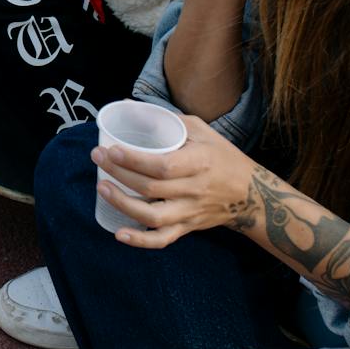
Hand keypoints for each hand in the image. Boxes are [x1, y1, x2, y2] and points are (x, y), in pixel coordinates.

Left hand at [92, 116, 258, 249]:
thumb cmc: (223, 156)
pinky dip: (140, 241)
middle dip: (119, 174)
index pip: (163, 165)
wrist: (251, 195)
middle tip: (98, 158)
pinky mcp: (187, 228)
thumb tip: (129, 107)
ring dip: (123, 205)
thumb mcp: (202, 131)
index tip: (111, 148)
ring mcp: (190, 212)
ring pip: (153, 217)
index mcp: (200, 163)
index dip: (134, 160)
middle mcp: (195, 190)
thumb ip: (167, 120)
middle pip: (151, 188)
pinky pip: (163, 240)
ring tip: (102, 188)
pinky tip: (119, 234)